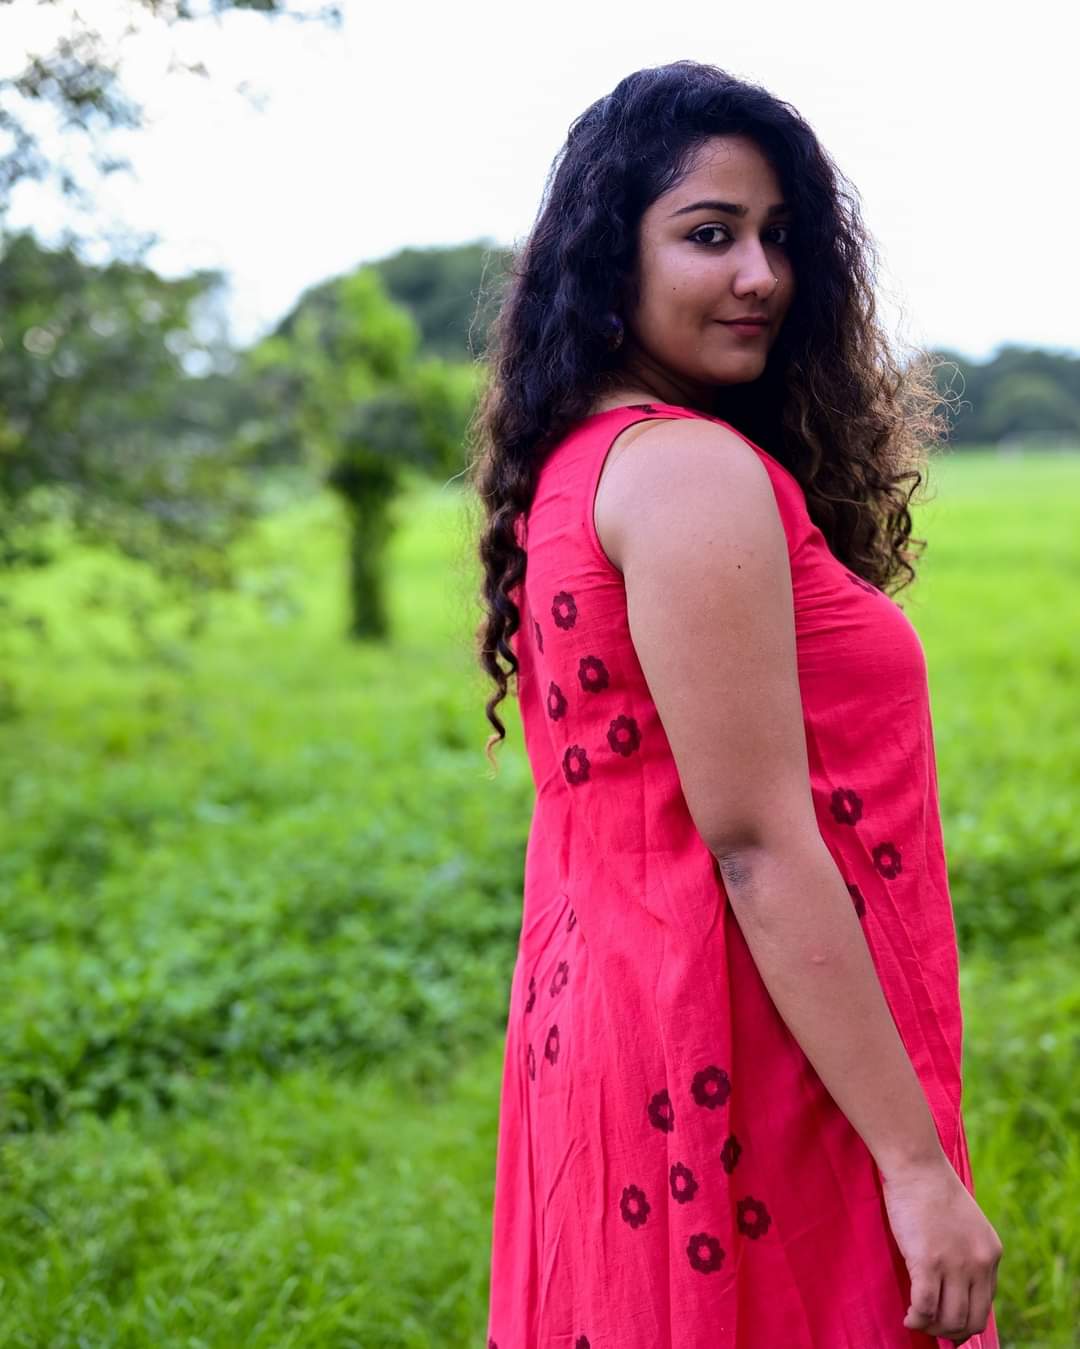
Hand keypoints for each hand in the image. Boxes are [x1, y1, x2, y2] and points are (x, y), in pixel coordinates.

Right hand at [879, 1154, 1002, 1343]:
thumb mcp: (966, 1223)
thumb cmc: (932, 1188)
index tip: (948, 1323)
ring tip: (916, 1321)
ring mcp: (954, 1264)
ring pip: (948, 1318)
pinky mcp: (927, 1262)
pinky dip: (916, 1319)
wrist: (917, 1165)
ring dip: (931, 1327)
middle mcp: (979, 1263)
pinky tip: (908, 1317)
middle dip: (951, 1332)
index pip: (985, 1305)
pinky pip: (924, 1307)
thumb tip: (956, 1287)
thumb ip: (968, 1253)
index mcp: (991, 1253)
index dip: (966, 1321)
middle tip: (932, 1328)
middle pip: (971, 1320)